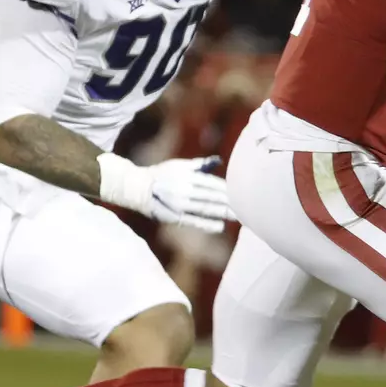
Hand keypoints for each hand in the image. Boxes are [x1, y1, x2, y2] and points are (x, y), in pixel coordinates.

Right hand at [99, 153, 232, 232]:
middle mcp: (184, 189)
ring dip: (223, 213)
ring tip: (239, 217)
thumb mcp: (180, 165)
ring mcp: (179, 204)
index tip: (243, 193)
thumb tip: (219, 160)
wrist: (137, 187)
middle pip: (212, 197)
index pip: (213, 184)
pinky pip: (193, 221)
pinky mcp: (174, 216)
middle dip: (230, 202)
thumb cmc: (161, 174)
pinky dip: (207, 224)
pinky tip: (220, 226)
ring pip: (206, 209)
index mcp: (187, 176)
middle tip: (248, 207)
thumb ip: (201, 164)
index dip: (228, 190)